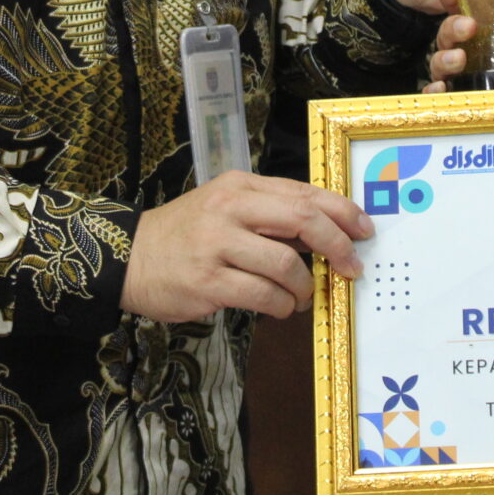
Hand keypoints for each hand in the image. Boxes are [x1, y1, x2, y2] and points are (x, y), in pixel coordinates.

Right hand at [121, 172, 372, 322]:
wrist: (129, 258)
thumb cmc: (185, 235)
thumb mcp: (225, 207)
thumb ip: (270, 214)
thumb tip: (328, 234)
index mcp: (240, 186)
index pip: (305, 193)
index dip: (343, 213)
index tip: (365, 231)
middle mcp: (229, 208)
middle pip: (304, 220)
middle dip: (338, 247)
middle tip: (351, 268)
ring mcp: (217, 245)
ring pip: (286, 265)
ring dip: (305, 287)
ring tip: (302, 297)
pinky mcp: (208, 281)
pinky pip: (264, 296)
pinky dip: (282, 306)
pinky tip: (280, 308)